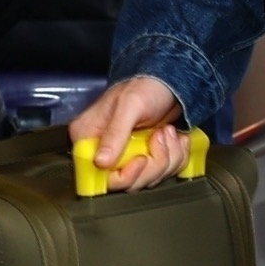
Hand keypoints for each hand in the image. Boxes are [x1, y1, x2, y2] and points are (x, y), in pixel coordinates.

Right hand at [68, 73, 188, 188]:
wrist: (169, 82)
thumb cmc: (145, 85)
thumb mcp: (130, 105)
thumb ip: (115, 133)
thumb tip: (100, 162)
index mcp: (89, 138)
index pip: (97, 176)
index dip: (124, 175)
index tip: (142, 159)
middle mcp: (104, 151)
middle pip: (127, 183)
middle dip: (153, 163)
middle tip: (160, 136)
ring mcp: (126, 157)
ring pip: (148, 179)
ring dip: (167, 157)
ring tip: (167, 131)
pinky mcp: (146, 158)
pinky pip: (163, 172)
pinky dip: (176, 156)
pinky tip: (174, 137)